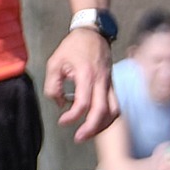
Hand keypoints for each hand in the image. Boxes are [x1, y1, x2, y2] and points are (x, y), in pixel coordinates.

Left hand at [44, 26, 119, 141]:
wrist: (93, 32)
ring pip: (114, 111)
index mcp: (87, 75)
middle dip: (91, 129)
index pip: (83, 103)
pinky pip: (116, 106)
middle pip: (103, 112)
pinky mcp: (112, 85)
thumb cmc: (73, 47)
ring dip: (103, 126)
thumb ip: (53, 85)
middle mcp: (102, 81)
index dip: (72, 117)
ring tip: (89, 133)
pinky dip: (108, 118)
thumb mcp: (55, 62)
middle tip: (78, 137)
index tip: (62, 121)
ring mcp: (110, 83)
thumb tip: (61, 103)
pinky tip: (97, 123)